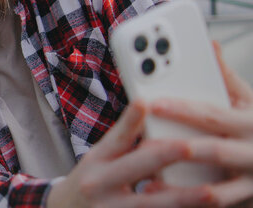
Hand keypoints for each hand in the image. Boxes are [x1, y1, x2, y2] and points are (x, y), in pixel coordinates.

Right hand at [47, 101, 214, 207]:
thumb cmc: (90, 181)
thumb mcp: (98, 157)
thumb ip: (121, 140)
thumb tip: (145, 107)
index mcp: (96, 160)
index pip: (115, 137)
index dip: (131, 120)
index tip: (144, 102)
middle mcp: (99, 184)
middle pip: (135, 167)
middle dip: (165, 156)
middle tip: (189, 146)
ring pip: (149, 204)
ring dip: (182, 197)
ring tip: (209, 192)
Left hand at [150, 42, 252, 206]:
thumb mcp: (248, 102)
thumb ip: (227, 79)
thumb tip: (210, 46)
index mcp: (250, 123)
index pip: (212, 114)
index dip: (182, 109)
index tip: (153, 104)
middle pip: (213, 151)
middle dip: (177, 149)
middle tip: (144, 145)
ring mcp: (251, 182)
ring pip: (215, 190)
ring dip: (180, 187)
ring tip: (147, 181)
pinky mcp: (246, 202)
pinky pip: (217, 206)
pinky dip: (189, 205)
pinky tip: (163, 199)